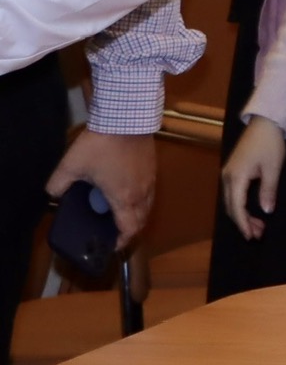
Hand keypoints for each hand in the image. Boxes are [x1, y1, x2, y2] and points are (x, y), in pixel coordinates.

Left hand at [47, 130, 156, 246]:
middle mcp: (141, 192)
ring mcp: (150, 179)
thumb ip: (57, 184)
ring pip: (148, 205)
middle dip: (130, 229)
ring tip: (120, 212)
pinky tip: (127, 189)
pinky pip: (149, 191)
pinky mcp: (153, 167)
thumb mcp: (70, 166)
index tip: (112, 245)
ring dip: (137, 214)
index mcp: (123, 198)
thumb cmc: (101, 146)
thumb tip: (53, 194)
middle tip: (114, 231)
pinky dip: (141, 199)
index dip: (121, 241)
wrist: (126, 119)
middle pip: (142, 219)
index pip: (129, 228)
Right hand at [221, 117, 285, 239]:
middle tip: (258, 234)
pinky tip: (251, 211)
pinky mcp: (232, 170)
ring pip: (231, 201)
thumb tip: (267, 211)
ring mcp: (228, 173)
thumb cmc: (270, 143)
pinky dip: (241, 205)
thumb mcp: (273, 168)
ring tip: (258, 226)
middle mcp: (227, 177)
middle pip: (231, 207)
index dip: (244, 224)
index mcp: (236, 177)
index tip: (251, 237)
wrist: (265, 122)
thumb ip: (268, 190)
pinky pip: (233, 194)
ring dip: (243, 215)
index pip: (237, 207)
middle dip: (243, 222)